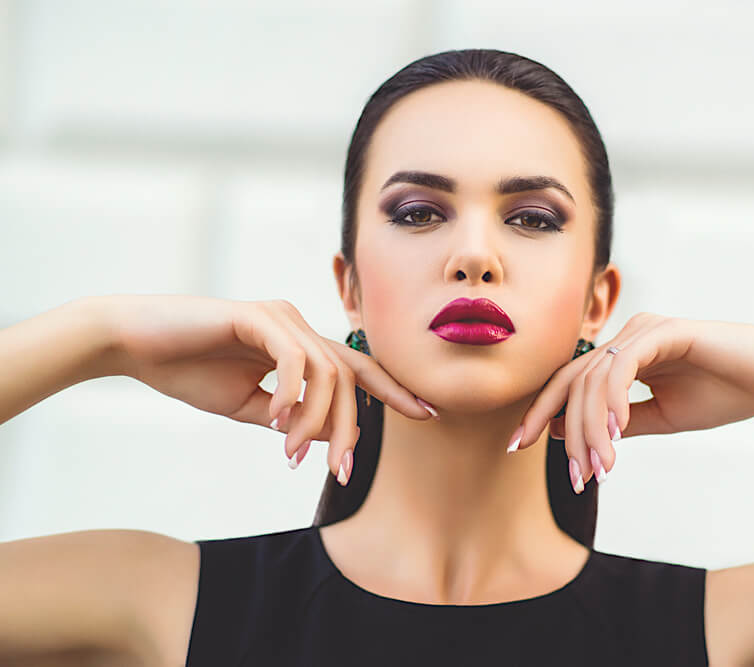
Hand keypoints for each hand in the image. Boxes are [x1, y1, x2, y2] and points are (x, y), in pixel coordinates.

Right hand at [98, 294, 432, 477]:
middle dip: (355, 426)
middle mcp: (298, 325)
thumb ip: (292, 419)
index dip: (394, 390)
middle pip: (352, 375)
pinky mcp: (256, 315)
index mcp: (300, 345)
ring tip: (292, 454)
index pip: (358, 368)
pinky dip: (292, 393)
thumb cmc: (190, 371)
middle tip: (343, 470)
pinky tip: (276, 421)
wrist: (134, 346)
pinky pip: (294, 357)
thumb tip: (332, 436)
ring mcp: (280, 316)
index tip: (427, 414)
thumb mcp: (251, 407)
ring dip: (316, 420)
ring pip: (328, 372)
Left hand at [511, 312, 753, 490]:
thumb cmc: (727, 395)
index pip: (569, 382)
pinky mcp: (665, 331)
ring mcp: (644, 330)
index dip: (542, 412)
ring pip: (594, 380)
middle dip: (559, 428)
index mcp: (623, 354)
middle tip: (571, 476)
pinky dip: (613, 401)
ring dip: (592, 430)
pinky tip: (616, 435)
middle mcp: (627, 336)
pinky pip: (622, 367)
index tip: (519, 447)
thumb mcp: (663, 418)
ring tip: (600, 470)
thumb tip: (567, 433)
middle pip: (571, 380)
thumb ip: (617, 423)